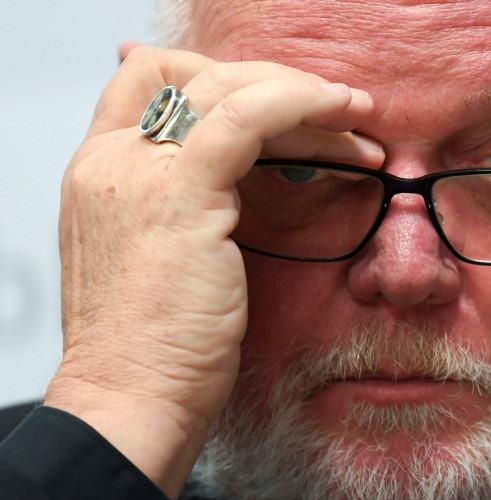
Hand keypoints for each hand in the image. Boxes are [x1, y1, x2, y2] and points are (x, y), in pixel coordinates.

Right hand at [45, 47, 383, 497]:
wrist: (131, 403)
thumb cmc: (156, 350)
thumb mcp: (161, 263)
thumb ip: (183, 214)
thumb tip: (233, 192)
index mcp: (101, 172)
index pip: (149, 81)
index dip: (218, 79)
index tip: (283, 108)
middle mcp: (111, 160)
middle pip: (196, 75)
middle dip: (276, 85)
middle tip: (336, 113)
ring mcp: (138, 171)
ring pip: (229, 88)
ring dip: (304, 95)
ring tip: (359, 119)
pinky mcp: (177, 194)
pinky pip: (247, 116)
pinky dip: (302, 105)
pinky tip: (347, 119)